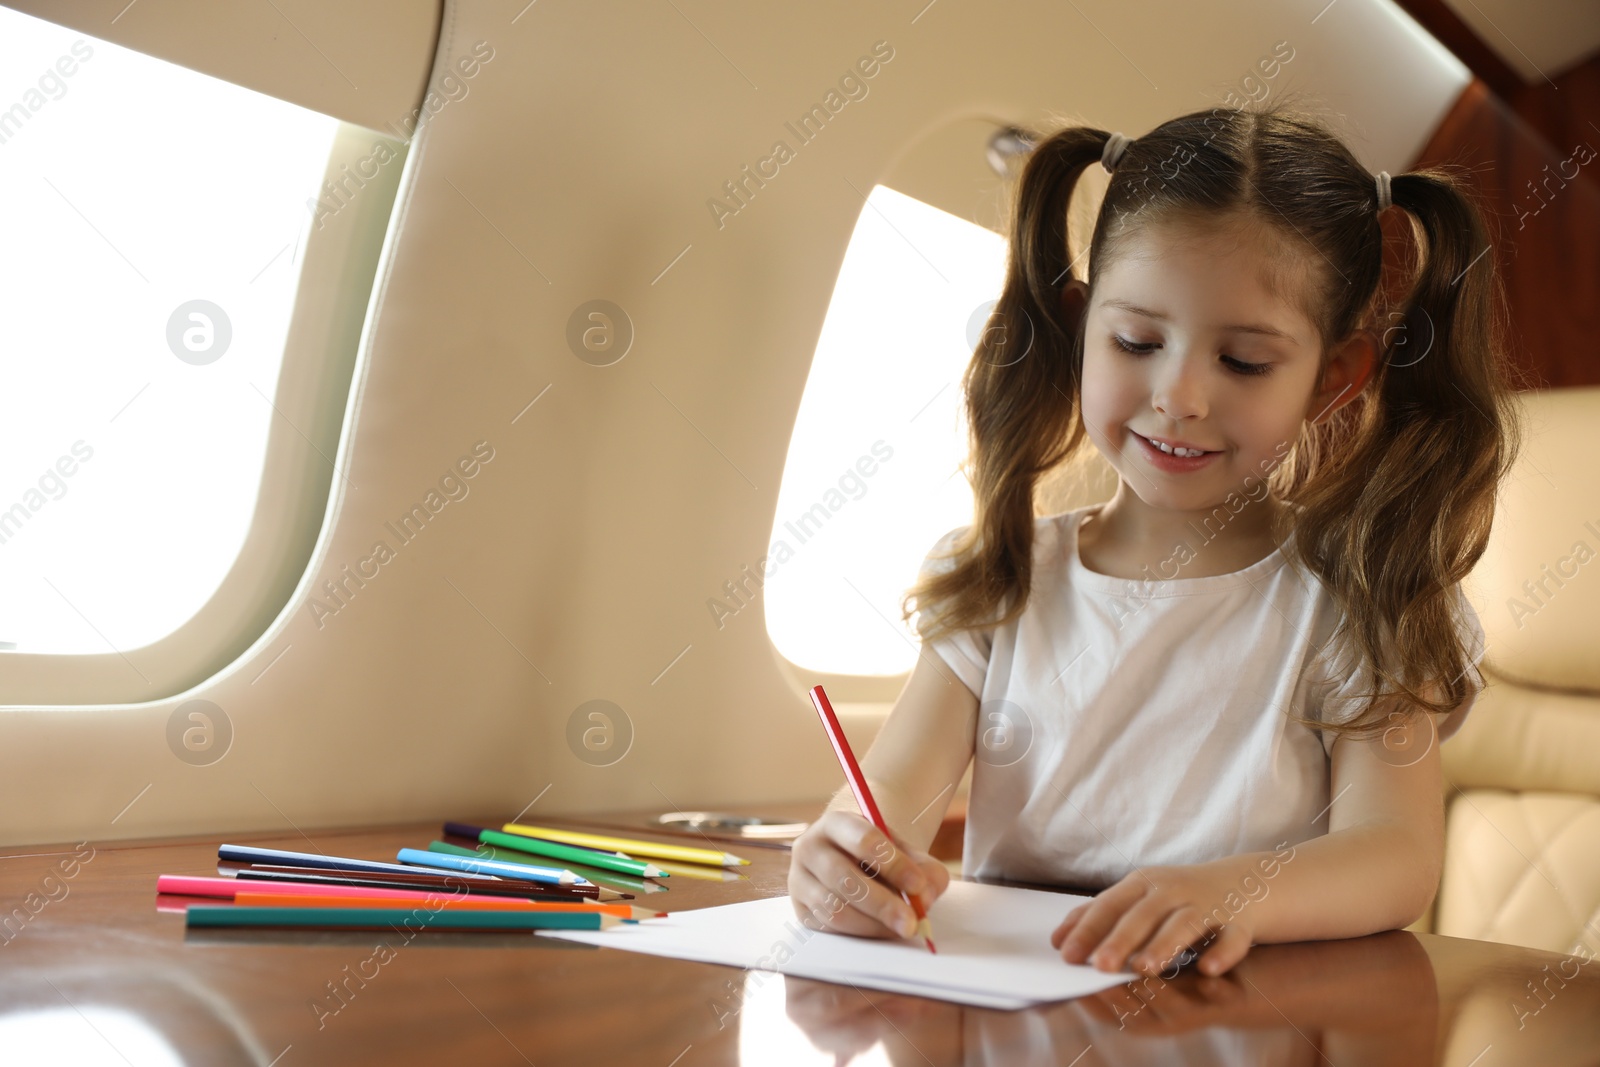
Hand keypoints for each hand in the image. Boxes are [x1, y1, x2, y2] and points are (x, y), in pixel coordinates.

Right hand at [788, 810, 949, 939]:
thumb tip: (925, 900)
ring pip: (834, 907)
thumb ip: (925, 871)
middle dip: (882, 903)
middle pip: (843, 878)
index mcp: (836, 822)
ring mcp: (799, 879)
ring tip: (901, 927)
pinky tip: (881, 929)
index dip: (893, 864)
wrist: (850, 858)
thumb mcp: (905, 852)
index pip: (862, 840)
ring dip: (872, 923)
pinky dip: (860, 933)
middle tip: (911, 921)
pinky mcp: (799, 908)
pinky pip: (828, 927)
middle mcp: (809, 847)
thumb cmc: (880, 855)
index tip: (918, 885)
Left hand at [1050, 860, 1257, 976]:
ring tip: (1144, 968)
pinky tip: (1208, 968)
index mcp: (1142, 883)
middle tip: (1099, 966)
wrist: (1242, 883)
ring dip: (1164, 945)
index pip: (1110, 905)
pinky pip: (1232, 938)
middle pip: (1143, 915)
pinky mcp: (1237, 922)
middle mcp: (1172, 891)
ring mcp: (1206, 904)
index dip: (1088, 929)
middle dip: (1119, 940)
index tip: (1066, 954)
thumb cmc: (1176, 896)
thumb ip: (1099, 916)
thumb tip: (1058, 940)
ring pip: (1184, 924)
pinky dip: (1222, 953)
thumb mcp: (1137, 897)